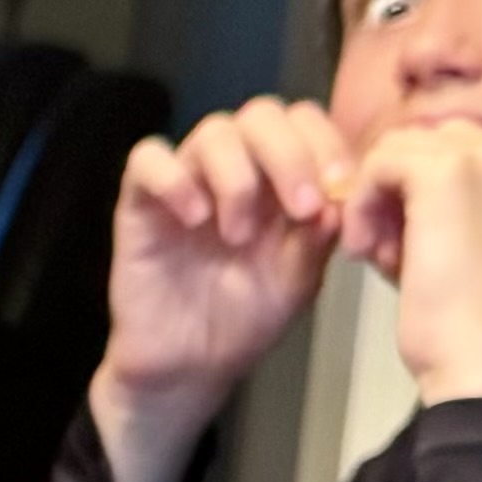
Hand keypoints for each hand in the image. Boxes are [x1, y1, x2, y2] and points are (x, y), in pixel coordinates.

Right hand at [90, 101, 357, 481]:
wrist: (190, 367)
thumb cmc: (245, 320)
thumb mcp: (299, 280)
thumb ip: (319, 236)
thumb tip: (338, 197)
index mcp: (278, 176)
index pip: (304, 122)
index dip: (325, 144)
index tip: (340, 191)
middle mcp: (234, 167)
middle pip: (262, 114)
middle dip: (290, 155)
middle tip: (301, 209)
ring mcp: (187, 179)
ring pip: (213, 131)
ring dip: (238, 178)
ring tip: (239, 236)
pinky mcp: (140, 201)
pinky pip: (147, 159)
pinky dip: (174, 179)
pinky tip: (193, 218)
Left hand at [359, 117, 481, 413]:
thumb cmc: (472, 321)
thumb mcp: (467, 243)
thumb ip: (440, 203)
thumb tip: (382, 178)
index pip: (449, 149)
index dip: (413, 193)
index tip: (406, 245)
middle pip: (421, 144)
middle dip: (392, 194)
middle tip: (386, 253)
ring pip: (395, 152)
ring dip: (373, 202)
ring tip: (379, 257)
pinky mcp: (445, 173)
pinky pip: (377, 165)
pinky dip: (359, 207)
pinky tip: (365, 251)